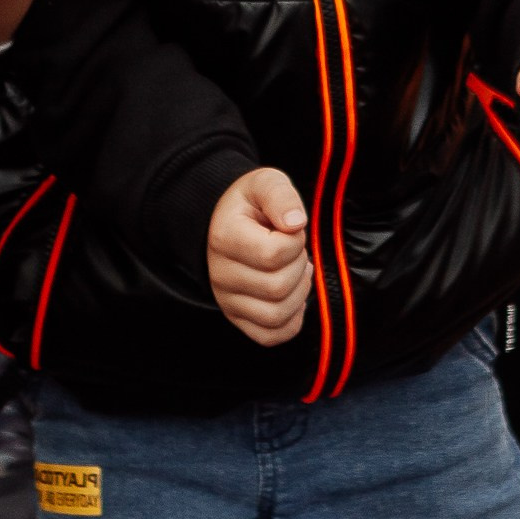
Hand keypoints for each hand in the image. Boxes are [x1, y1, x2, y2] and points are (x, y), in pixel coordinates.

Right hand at [207, 169, 311, 346]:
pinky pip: (270, 336)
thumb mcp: (265, 182)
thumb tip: (295, 224)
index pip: (273, 254)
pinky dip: (291, 321)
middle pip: (277, 288)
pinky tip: (293, 295)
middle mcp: (220, 274)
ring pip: (276, 315)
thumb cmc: (250, 204)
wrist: (226, 221)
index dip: (295, 241)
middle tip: (294, 250)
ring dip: (299, 293)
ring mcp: (227, 300)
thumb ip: (280, 195)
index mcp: (224, 238)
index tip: (291, 229)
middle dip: (299, 266)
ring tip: (295, 270)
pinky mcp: (237, 317)